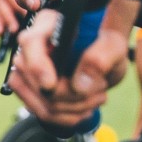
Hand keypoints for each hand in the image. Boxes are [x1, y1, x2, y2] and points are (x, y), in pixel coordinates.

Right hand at [8, 10, 129, 124]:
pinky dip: (66, 116)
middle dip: (67, 94)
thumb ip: (100, 59)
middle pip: (31, 79)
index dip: (37, 66)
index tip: (52, 85)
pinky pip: (42, 112)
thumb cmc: (107, 46)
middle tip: (101, 91)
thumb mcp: (113, 47)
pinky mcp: (33, 91)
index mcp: (48, 25)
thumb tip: (79, 86)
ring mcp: (28, 71)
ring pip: (37, 100)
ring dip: (71, 108)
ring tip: (99, 98)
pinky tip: (87, 109)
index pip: (30, 43)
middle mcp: (31, 48)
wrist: (105, 58)